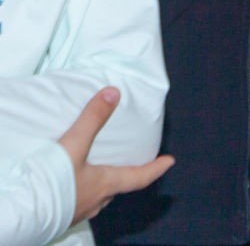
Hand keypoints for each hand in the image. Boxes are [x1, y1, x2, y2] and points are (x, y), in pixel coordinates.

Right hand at [57, 87, 173, 223]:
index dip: (155, 168)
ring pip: (98, 197)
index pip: (139, 177)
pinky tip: (70, 187)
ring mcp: (78, 211)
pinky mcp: (60, 215)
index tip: (170, 162)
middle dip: (126, 176)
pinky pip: (78, 202)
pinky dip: (81, 192)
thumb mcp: (74, 145)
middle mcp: (96, 200)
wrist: (21, 213)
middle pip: (118, 187)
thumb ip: (93, 119)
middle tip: (131, 166)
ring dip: (102, 186)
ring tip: (99, 174)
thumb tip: (114, 92)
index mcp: (106, 184)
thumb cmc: (52, 182)